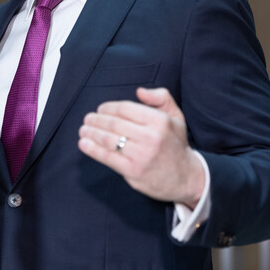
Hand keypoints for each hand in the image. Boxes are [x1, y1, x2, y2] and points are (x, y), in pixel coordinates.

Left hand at [78, 87, 204, 207]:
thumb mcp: (176, 116)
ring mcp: (141, 155)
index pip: (125, 109)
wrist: (186, 177)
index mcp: (159, 121)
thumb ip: (161, 98)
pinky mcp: (133, 170)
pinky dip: (92, 149)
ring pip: (108, 139)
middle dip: (96, 120)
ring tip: (83, 130)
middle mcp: (150, 136)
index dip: (108, 108)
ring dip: (91, 133)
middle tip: (87, 119)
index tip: (100, 109)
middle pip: (114, 123)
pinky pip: (108, 157)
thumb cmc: (176, 144)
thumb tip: (139, 91)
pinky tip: (84, 144)